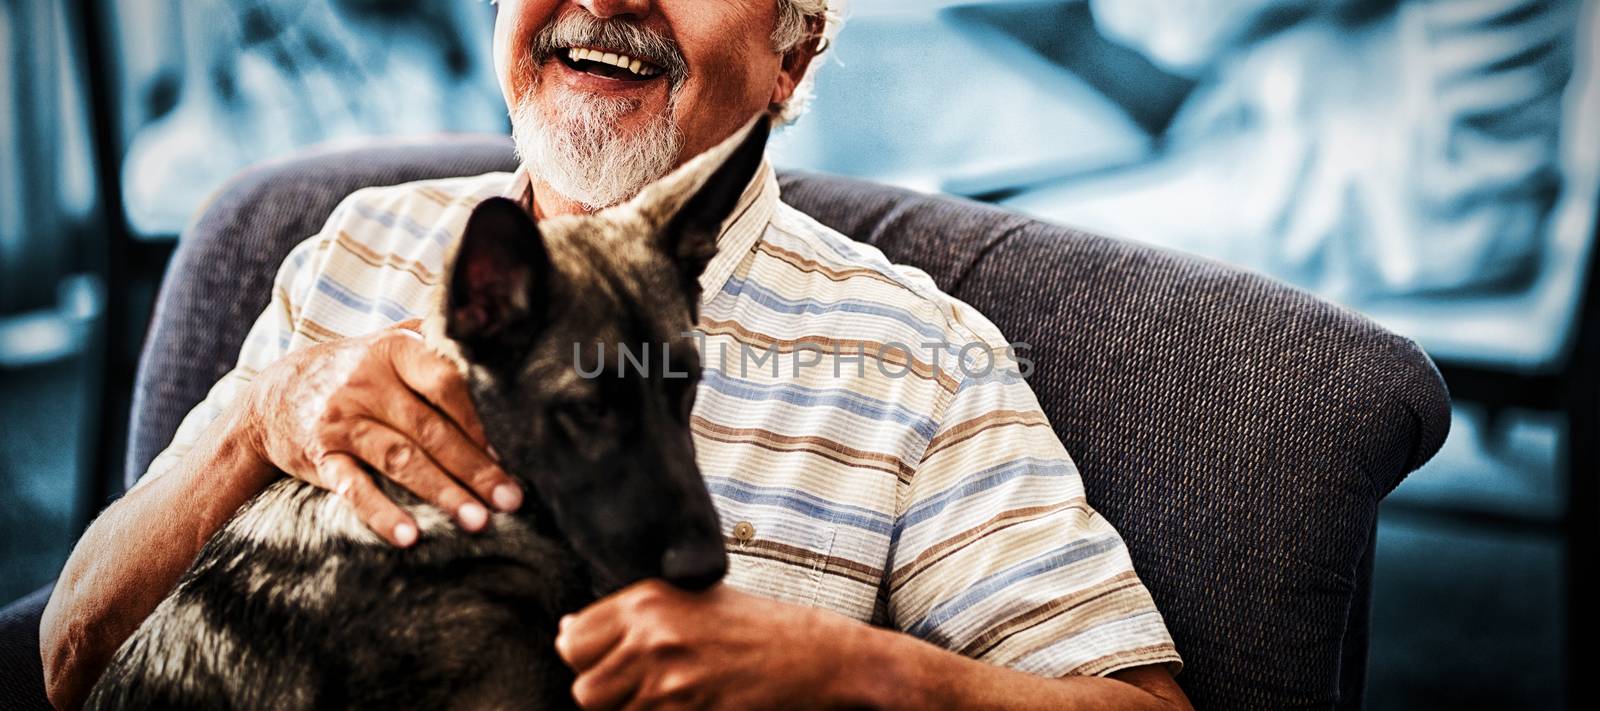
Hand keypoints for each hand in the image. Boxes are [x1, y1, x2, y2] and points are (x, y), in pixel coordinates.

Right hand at [242, 319, 521, 545]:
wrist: (272, 395)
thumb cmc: (351, 371)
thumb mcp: (384, 343)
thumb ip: (431, 341)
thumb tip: (490, 345)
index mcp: (392, 351)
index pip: (444, 383)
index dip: (475, 420)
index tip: (502, 455)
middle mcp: (366, 384)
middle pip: (430, 429)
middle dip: (474, 469)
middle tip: (509, 500)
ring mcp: (342, 421)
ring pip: (400, 459)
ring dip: (442, 492)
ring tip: (476, 521)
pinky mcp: (321, 456)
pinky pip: (354, 488)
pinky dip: (382, 513)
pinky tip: (410, 536)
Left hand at [555, 580, 861, 709]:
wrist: (817, 658)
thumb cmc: (757, 626)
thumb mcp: (693, 599)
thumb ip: (632, 614)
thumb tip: (569, 631)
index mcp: (647, 601)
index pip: (572, 643)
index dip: (588, 657)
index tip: (612, 660)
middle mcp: (652, 639)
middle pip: (585, 690)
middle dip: (608, 693)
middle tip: (645, 685)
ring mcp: (670, 684)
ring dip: (636, 710)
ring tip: (675, 693)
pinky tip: (691, 706)